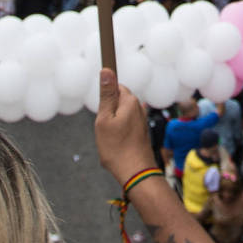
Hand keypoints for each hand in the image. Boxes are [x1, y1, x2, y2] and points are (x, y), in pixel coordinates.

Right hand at [94, 69, 154, 184]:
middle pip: (117, 102)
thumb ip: (106, 94)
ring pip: (119, 116)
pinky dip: (118, 135)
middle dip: (107, 114)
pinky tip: (116, 147)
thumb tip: (107, 70)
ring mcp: (141, 121)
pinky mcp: (141, 132)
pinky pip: (124, 127)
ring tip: (110, 141)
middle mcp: (139, 108)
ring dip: (112, 126)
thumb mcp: (104, 119)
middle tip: (104, 130)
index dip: (104, 99)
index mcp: (130, 101)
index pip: (115, 87)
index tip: (101, 113)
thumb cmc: (117, 148)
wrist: (135, 173)